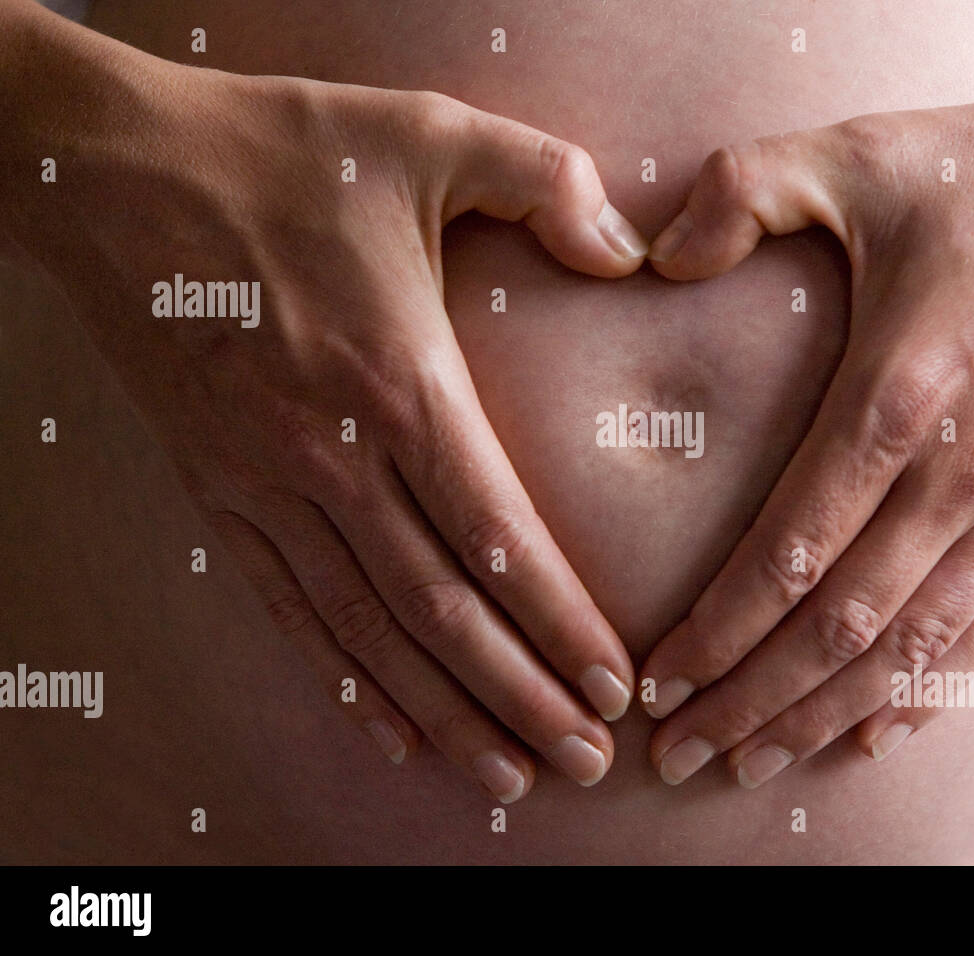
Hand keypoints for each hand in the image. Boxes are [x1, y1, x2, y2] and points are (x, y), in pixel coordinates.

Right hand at [3, 8, 647, 800]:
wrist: (111, 170)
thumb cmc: (279, 151)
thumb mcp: (426, 129)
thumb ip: (546, 178)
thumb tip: (630, 249)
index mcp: (394, 381)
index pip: (496, 534)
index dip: (561, 622)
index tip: (616, 687)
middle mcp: (329, 455)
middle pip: (440, 609)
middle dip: (522, 696)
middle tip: (590, 763)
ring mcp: (263, 484)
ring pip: (367, 630)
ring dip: (444, 713)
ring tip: (511, 778)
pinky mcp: (216, 491)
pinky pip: (287, 608)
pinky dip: (342, 679)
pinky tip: (390, 730)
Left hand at [638, 47, 973, 785]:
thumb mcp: (868, 152)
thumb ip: (746, 188)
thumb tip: (652, 254)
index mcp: (899, 396)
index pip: (786, 553)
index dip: (717, 631)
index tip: (660, 678)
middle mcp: (964, 475)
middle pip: (840, 627)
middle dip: (752, 702)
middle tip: (680, 754)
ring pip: (914, 647)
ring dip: (828, 714)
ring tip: (758, 760)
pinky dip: (935, 689)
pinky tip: (881, 730)